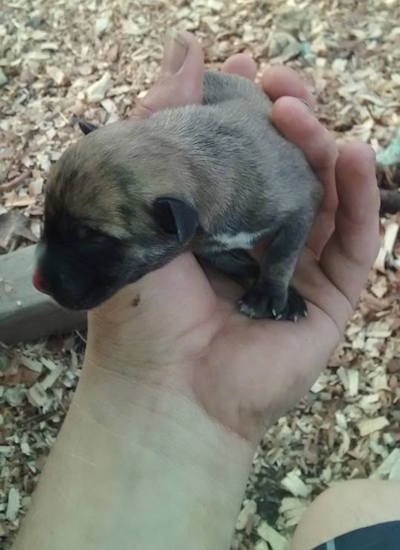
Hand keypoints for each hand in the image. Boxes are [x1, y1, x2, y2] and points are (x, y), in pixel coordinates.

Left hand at [86, 31, 379, 443]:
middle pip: (290, 168)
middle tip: (276, 86)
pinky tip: (353, 154)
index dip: (247, 109)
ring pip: (327, 196)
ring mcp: (297, 269)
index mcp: (213, 221)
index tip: (243, 68)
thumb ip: (162, 122)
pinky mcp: (329, 299)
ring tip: (299, 113)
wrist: (166, 388)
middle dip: (287, 119)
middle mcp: (255, 240)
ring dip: (321, 146)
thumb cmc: (142, 303)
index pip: (242, 153)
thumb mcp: (140, 202)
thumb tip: (188, 49)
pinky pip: (358, 241)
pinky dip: (362, 196)